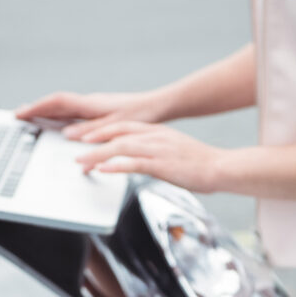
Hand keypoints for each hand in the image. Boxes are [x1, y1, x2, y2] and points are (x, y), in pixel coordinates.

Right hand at [15, 90, 164, 137]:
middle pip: (56, 104)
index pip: (57, 103)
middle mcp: (89, 102)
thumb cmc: (141, 115)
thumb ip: (91, 131)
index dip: (37, 108)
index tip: (21, 114)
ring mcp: (93, 106)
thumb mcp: (116, 127)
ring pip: (63, 107)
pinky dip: (59, 117)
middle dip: (35, 110)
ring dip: (46, 112)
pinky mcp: (99, 111)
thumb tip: (68, 134)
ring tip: (30, 120)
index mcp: (91, 104)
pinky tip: (57, 124)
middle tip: (17, 117)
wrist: (159, 106)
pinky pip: (72, 112)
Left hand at [74, 120, 221, 192]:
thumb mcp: (173, 152)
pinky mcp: (162, 164)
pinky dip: (116, 166)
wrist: (220, 167)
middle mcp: (154, 136)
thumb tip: (139, 160)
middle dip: (93, 139)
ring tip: (82, 161)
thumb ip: (154, 152)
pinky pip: (134, 163)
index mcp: (156, 132)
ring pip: (121, 146)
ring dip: (98, 154)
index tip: (85, 136)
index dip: (101, 130)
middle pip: (117, 132)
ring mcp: (158, 149)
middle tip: (75, 146)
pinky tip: (103, 170)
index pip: (123, 126)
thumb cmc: (199, 164)